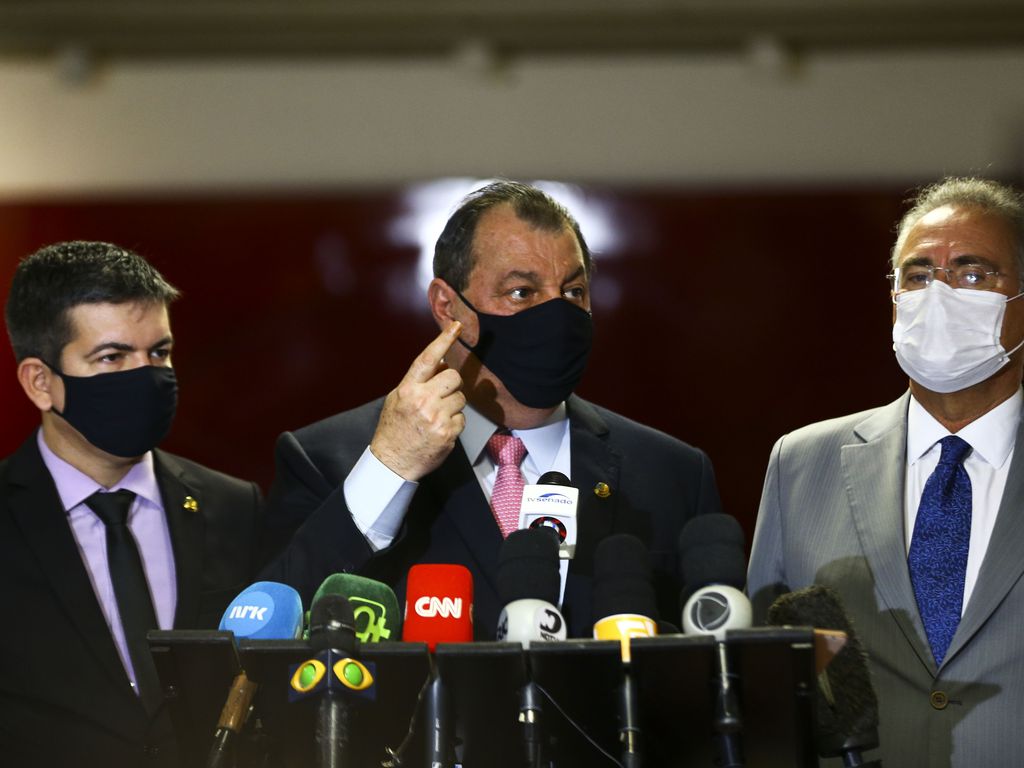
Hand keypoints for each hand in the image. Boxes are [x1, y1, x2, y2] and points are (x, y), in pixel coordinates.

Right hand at [370, 323, 466, 480]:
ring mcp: (437, 417)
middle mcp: (423, 401)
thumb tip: (442, 363)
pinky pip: (462, 418)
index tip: (456, 327)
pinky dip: (454, 423)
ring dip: (453, 405)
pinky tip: (440, 430)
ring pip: (460, 398)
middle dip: (451, 384)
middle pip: (453, 377)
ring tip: (436, 417)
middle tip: (440, 396)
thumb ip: (418, 381)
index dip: (443, 340)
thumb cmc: (394, 429)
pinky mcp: (448, 433)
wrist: (393, 462)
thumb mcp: (397, 399)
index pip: (427, 359)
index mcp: (408, 389)